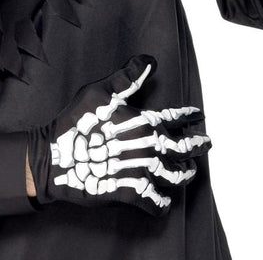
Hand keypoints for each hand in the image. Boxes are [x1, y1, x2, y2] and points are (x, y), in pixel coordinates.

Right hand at [26, 55, 210, 216]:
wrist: (55, 157)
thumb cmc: (76, 121)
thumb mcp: (100, 91)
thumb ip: (128, 76)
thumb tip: (150, 59)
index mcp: (144, 121)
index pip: (176, 117)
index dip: (189, 115)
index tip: (199, 114)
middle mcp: (149, 147)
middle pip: (185, 148)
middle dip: (199, 145)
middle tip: (207, 142)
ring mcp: (142, 172)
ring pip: (177, 177)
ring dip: (187, 174)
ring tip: (191, 170)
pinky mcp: (131, 194)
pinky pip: (156, 203)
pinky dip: (163, 204)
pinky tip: (164, 201)